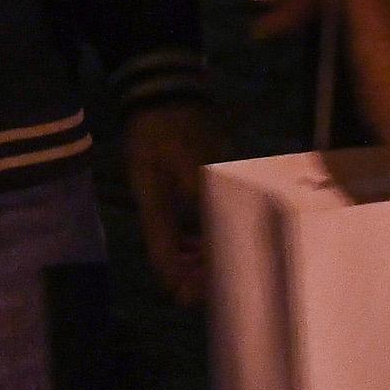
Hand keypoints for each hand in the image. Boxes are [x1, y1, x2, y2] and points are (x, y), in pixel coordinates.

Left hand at [123, 102, 224, 307]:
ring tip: (178, 270)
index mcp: (223, 199)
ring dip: (204, 256)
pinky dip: (207, 235)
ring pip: (227, 235)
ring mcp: (238, 187)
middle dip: (205, 274)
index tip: (186, 299)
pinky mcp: (231, 183)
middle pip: (231, 248)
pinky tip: (186, 245)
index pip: (225, 255)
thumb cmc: (153, 137)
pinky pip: (225, 219)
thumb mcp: (149, 188)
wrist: (163, 90)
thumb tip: (172, 284)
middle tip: (179, 289)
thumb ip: (161, 236)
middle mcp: (241, 196)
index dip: (207, 283)